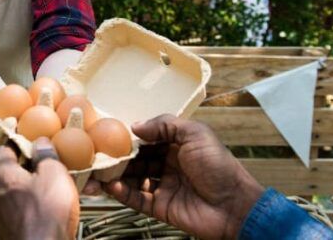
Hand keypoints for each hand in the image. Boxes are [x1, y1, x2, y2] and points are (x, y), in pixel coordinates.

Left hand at [0, 139, 78, 239]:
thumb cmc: (46, 215)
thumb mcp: (55, 174)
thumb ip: (46, 155)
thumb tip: (41, 143)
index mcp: (2, 174)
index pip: (3, 150)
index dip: (17, 144)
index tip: (29, 144)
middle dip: (15, 171)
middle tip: (34, 170)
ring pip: (3, 196)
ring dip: (17, 192)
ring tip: (37, 192)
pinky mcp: (6, 231)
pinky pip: (10, 213)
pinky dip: (21, 209)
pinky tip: (37, 211)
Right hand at [102, 115, 264, 239]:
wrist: (234, 205)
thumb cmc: (219, 166)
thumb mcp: (195, 134)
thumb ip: (165, 125)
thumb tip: (135, 126)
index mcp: (177, 146)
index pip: (147, 139)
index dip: (130, 137)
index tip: (109, 133)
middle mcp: (167, 165)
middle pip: (136, 159)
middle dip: (118, 157)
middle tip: (97, 153)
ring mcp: (163, 186)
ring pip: (132, 179)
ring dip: (116, 175)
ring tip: (99, 170)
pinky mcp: (160, 207)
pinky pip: (136, 199)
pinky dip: (122, 193)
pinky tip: (112, 185)